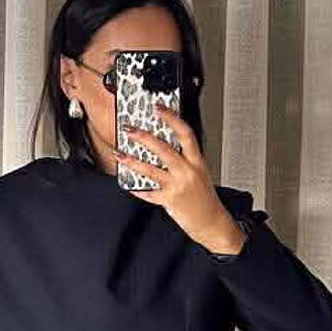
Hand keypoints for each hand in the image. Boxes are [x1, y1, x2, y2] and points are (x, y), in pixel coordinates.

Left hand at [116, 104, 246, 254]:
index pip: (185, 133)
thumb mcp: (200, 173)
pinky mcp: (169, 201)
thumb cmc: (205, 198)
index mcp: (197, 161)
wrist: (212, 222)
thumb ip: (185, 160)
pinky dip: (137, 188)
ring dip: (131, 161)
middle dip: (143, 137)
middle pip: (163, 149)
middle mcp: (187, 171)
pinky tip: (129, 184)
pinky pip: (148, 193)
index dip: (171, 118)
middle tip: (130, 129)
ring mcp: (177, 186)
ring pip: (150, 170)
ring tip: (119, 154)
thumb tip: (163, 147)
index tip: (159, 108)